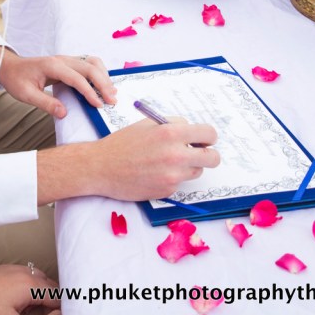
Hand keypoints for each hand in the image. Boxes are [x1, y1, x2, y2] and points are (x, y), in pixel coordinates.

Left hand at [0, 47, 116, 118]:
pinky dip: (98, 73)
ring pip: (92, 62)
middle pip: (90, 67)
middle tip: (112, 101)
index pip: (77, 78)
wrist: (9, 67)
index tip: (98, 105)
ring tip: (111, 93)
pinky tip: (102, 85)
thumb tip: (64, 113)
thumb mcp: (26, 95)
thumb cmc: (16, 79)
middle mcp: (62, 59)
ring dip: (103, 76)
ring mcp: (66, 59)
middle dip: (103, 84)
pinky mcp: (68, 63)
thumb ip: (46, 103)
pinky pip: (88, 64)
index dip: (89, 92)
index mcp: (52, 66)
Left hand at [0, 264, 61, 314]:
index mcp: (30, 285)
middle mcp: (24, 272)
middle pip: (51, 286)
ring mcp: (14, 268)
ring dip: (42, 295)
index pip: (58, 297)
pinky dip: (30, 288)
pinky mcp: (4, 269)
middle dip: (53, 302)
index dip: (61, 311)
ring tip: (34, 312)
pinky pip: (27, 276)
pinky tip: (21, 302)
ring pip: (39, 280)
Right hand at [91, 117, 220, 199]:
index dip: (208, 137)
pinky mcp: (167, 190)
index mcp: (171, 133)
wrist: (101, 167)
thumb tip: (193, 133)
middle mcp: (176, 155)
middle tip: (197, 153)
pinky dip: (172, 177)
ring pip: (197, 170)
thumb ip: (173, 125)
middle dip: (208, 154)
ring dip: (188, 166)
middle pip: (212, 158)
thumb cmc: (122, 143)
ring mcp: (173, 175)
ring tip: (166, 162)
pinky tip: (154, 173)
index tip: (203, 139)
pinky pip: (180, 182)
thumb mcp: (147, 124)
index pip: (209, 134)